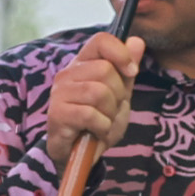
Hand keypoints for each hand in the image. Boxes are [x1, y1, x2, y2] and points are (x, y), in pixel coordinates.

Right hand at [43, 33, 143, 158]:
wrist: (80, 154)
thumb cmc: (98, 122)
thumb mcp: (120, 96)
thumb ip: (127, 70)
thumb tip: (137, 41)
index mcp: (83, 64)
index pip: (101, 41)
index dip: (121, 54)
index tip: (131, 72)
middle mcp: (68, 74)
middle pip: (105, 70)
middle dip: (117, 95)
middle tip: (110, 110)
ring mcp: (60, 93)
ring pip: (98, 92)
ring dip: (109, 113)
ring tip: (102, 122)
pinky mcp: (57, 114)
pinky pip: (90, 114)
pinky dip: (101, 127)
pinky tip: (95, 131)